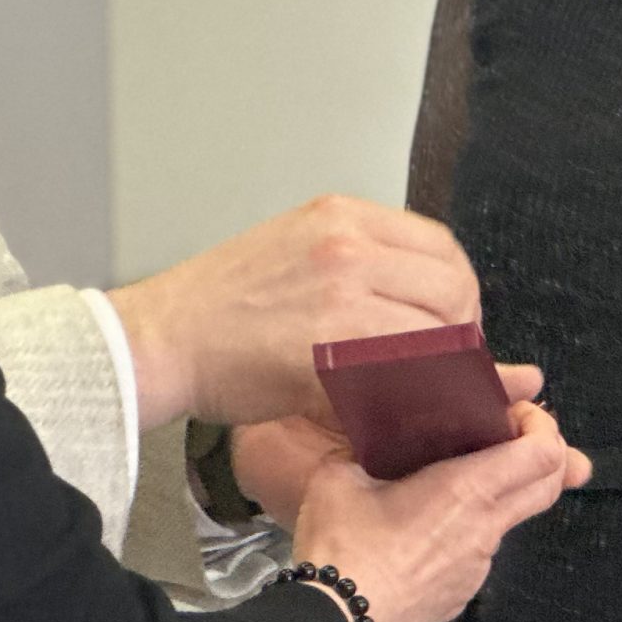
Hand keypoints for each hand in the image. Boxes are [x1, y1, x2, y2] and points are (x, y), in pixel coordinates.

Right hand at [108, 196, 479, 431]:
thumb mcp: (296, 252)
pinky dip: (412, 392)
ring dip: (442, 367)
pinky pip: (403, 370)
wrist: (159, 340)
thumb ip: (360, 266)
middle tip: (444, 364)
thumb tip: (424, 304)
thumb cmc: (218, 309)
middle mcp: (348, 244)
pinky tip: (395, 405)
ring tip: (419, 389)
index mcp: (343, 216)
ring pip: (437, 332)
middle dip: (461, 332)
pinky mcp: (330, 344)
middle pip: (452, 287)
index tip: (451, 323)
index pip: (441, 246)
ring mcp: (342, 292)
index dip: (457, 292)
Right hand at [290, 400, 588, 621]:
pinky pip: (480, 553)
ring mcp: (477, 567)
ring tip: (458, 481)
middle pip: (549, 486)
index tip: (516, 415)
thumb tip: (362, 446)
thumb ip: (361, 453)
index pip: (543, 454)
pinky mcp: (461, 595)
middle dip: (546, 455)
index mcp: (466, 490)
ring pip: (512, 520)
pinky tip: (430, 529)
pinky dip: (472, 531)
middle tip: (513, 438)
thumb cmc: (341, 553)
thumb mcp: (339, 481)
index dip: (543, 427)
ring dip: (504, 494)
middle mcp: (485, 529)